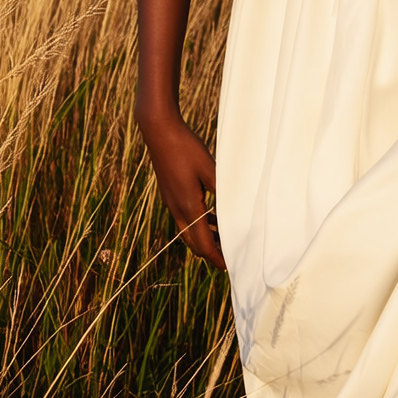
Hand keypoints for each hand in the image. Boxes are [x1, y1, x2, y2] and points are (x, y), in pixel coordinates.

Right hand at [136, 103, 224, 267]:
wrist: (159, 131)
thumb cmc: (186, 147)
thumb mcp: (210, 169)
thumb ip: (223, 190)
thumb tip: (238, 207)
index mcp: (188, 206)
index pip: (203, 244)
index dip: (217, 258)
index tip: (229, 266)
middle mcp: (177, 208)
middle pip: (194, 242)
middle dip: (211, 252)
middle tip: (229, 256)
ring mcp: (171, 202)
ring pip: (188, 231)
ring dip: (205, 237)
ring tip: (225, 238)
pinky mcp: (170, 193)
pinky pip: (185, 217)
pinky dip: (199, 223)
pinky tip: (213, 216)